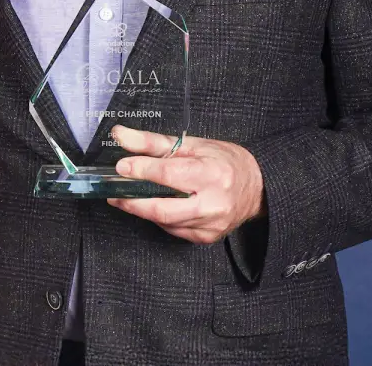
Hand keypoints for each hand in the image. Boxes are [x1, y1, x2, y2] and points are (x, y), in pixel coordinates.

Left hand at [107, 124, 265, 243]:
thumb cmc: (224, 161)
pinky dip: (159, 218)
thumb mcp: (191, 144)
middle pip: (163, 208)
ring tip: (126, 197)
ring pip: (165, 221)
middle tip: (113, 192)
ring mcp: (211, 224)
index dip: (142, 170)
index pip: (169, 174)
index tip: (121, 166)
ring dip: (141, 210)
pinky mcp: (207, 237)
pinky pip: (174, 230)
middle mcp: (214, 203)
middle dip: (132, 202)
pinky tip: (153, 206)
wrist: (258, 188)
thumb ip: (153, 142)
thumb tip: (120, 134)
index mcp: (212, 173)